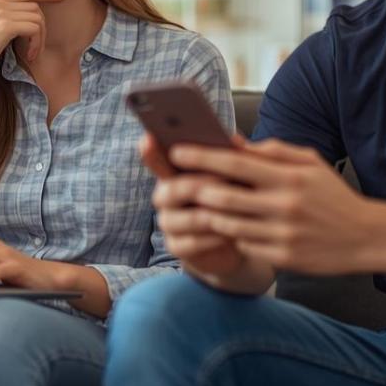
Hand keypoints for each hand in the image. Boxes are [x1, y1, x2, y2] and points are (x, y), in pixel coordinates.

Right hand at [0, 0, 63, 77]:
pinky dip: (36, 43)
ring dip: (40, 39)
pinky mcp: (5, 25)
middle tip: (36, 48)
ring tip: (32, 53)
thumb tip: (34, 16)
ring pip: (37, 19)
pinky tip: (30, 55)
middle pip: (35, 7)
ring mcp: (1, 12)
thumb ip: (8, 17)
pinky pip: (34, 29)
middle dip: (42, 28)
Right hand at [147, 133, 250, 278]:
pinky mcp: (176, 247)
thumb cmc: (232, 199)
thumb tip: (236, 140)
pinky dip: (214, 238)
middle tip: (230, 177)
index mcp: (173, 174)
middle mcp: (164, 197)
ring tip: (238, 210)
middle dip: (204, 182)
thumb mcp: (235, 176)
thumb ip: (232, 157)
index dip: (150, 151)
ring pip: (187, 217)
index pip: (157, 160)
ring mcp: (168, 223)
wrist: (235, 240)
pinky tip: (231, 234)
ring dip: (214, 213)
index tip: (147, 138)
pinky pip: (193, 242)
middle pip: (174, 188)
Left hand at [167, 139, 382, 275]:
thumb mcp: (310, 163)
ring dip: (207, 214)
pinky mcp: (282, 257)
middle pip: (223, 197)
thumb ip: (271, 151)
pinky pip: (243, 244)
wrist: (367, 237)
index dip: (201, 157)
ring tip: (195, 204)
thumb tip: (233, 141)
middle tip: (175, 183)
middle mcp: (284, 206)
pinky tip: (224, 226)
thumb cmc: (333, 195)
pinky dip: (230, 234)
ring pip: (227, 224)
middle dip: (194, 189)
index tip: (176, 152)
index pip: (235, 164)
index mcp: (289, 178)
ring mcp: (282, 234)